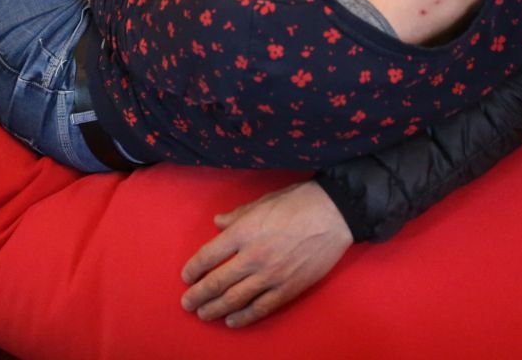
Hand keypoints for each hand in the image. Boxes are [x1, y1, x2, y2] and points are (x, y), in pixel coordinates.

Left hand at [180, 181, 352, 326]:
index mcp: (244, 230)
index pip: (209, 255)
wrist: (334, 213)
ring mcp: (270, 275)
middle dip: (198, 295)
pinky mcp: (288, 288)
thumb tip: (218, 222)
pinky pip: (260, 308)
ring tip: (203, 314)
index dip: (194, 268)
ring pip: (234, 299)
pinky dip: (243, 317)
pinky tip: (232, 321)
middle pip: (217, 282)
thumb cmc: (299, 200)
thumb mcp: (264, 200)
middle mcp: (253, 256)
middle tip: (187, 303)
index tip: (187, 276)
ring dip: (215, 309)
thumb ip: (239, 214)